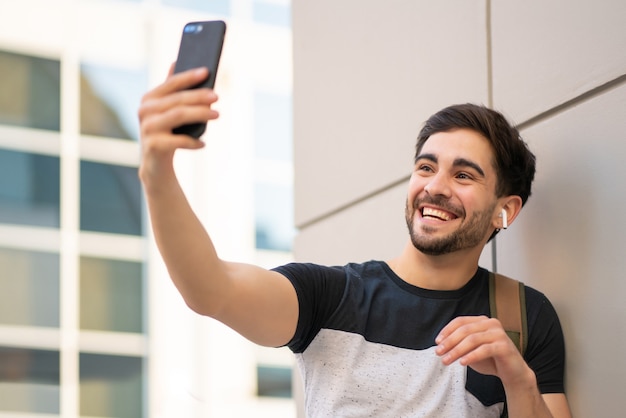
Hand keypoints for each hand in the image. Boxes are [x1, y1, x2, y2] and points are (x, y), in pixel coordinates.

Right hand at [138, 66, 219, 184]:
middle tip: (217, 96)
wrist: (155, 164)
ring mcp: (147, 128)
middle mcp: (145, 111)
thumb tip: (176, 61)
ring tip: (217, 115)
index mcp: (150, 98)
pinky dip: (193, 142)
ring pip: (178, 116)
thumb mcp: (168, 110)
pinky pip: (178, 141)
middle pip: (177, 100)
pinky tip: (203, 143)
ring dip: (200, 114)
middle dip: (199, 97)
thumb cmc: (166, 132)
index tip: (207, 71)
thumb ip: (171, 88)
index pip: (172, 83)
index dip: (189, 77)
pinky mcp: (153, 146)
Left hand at [435, 315, 531, 387]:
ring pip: (472, 339)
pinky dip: (471, 356)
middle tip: (439, 352)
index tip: (437, 342)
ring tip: (447, 360)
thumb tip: (441, 345)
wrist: (513, 373)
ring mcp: (499, 333)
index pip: (460, 321)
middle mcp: (491, 323)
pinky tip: (462, 363)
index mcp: (482, 320)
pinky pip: (484, 350)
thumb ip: (459, 345)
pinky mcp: (504, 346)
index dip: (446, 331)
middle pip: (464, 330)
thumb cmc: (490, 360)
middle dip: (449, 342)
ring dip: (456, 350)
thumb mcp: (471, 350)